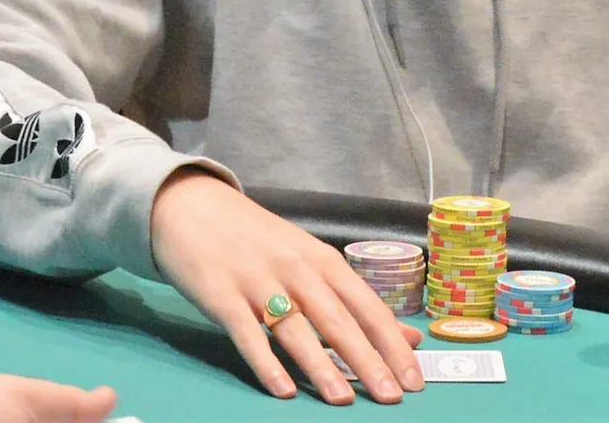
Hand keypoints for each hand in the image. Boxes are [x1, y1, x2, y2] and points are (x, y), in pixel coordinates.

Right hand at [149, 170, 423, 405]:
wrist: (194, 207)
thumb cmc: (258, 240)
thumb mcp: (310, 259)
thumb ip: (352, 299)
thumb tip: (405, 337)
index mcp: (323, 260)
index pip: (368, 306)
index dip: (392, 344)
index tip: (414, 379)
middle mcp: (296, 269)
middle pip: (339, 320)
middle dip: (368, 360)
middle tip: (391, 396)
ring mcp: (258, 281)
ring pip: (296, 329)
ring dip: (322, 366)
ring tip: (344, 399)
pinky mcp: (222, 295)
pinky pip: (248, 334)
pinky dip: (266, 363)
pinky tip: (283, 390)